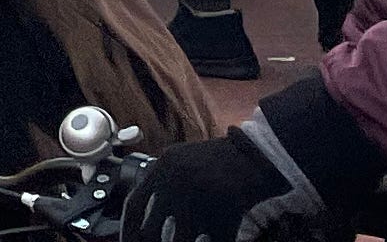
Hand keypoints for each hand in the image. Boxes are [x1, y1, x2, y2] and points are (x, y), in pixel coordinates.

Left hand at [124, 125, 320, 241]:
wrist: (258, 154)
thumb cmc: (218, 160)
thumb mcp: (181, 160)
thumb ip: (160, 180)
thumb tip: (142, 213)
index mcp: (163, 167)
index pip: (134, 205)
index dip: (128, 230)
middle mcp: (177, 180)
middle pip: (153, 228)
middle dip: (153, 241)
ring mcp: (200, 195)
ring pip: (179, 239)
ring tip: (184, 240)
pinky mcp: (225, 209)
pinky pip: (211, 240)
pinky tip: (208, 240)